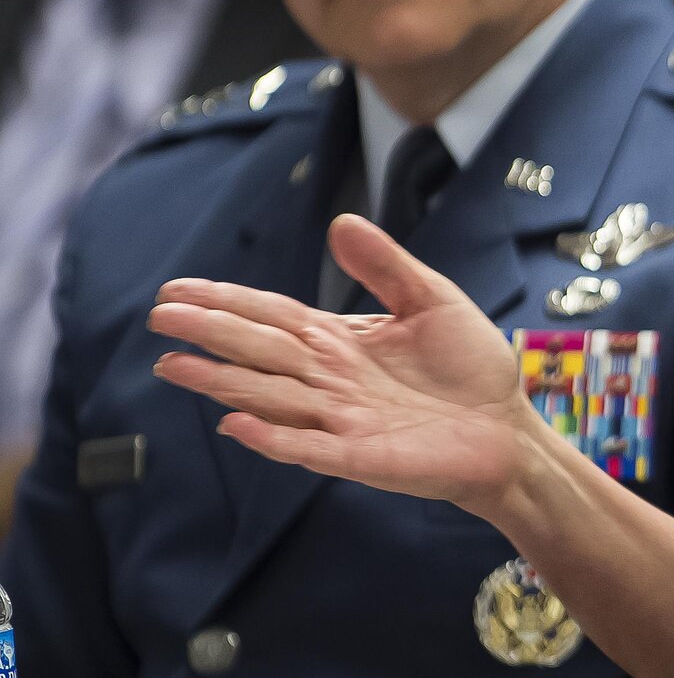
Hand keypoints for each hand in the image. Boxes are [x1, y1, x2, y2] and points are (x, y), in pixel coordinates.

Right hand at [149, 213, 534, 516]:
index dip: (226, 302)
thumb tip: (341, 221)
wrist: (509, 429)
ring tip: (174, 365)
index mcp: (341, 343)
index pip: (272, 317)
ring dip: (222, 383)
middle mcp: (331, 381)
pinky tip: (236, 424)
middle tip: (159, 318)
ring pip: (270, 397)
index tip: (176, 291)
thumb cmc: (471, 369)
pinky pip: (309, 447)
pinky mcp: (363, 457)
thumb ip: (386, 266)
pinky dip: (273, 438)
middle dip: (210, 333)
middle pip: (259, 352)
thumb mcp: (433, 302)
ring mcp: (342, 420)